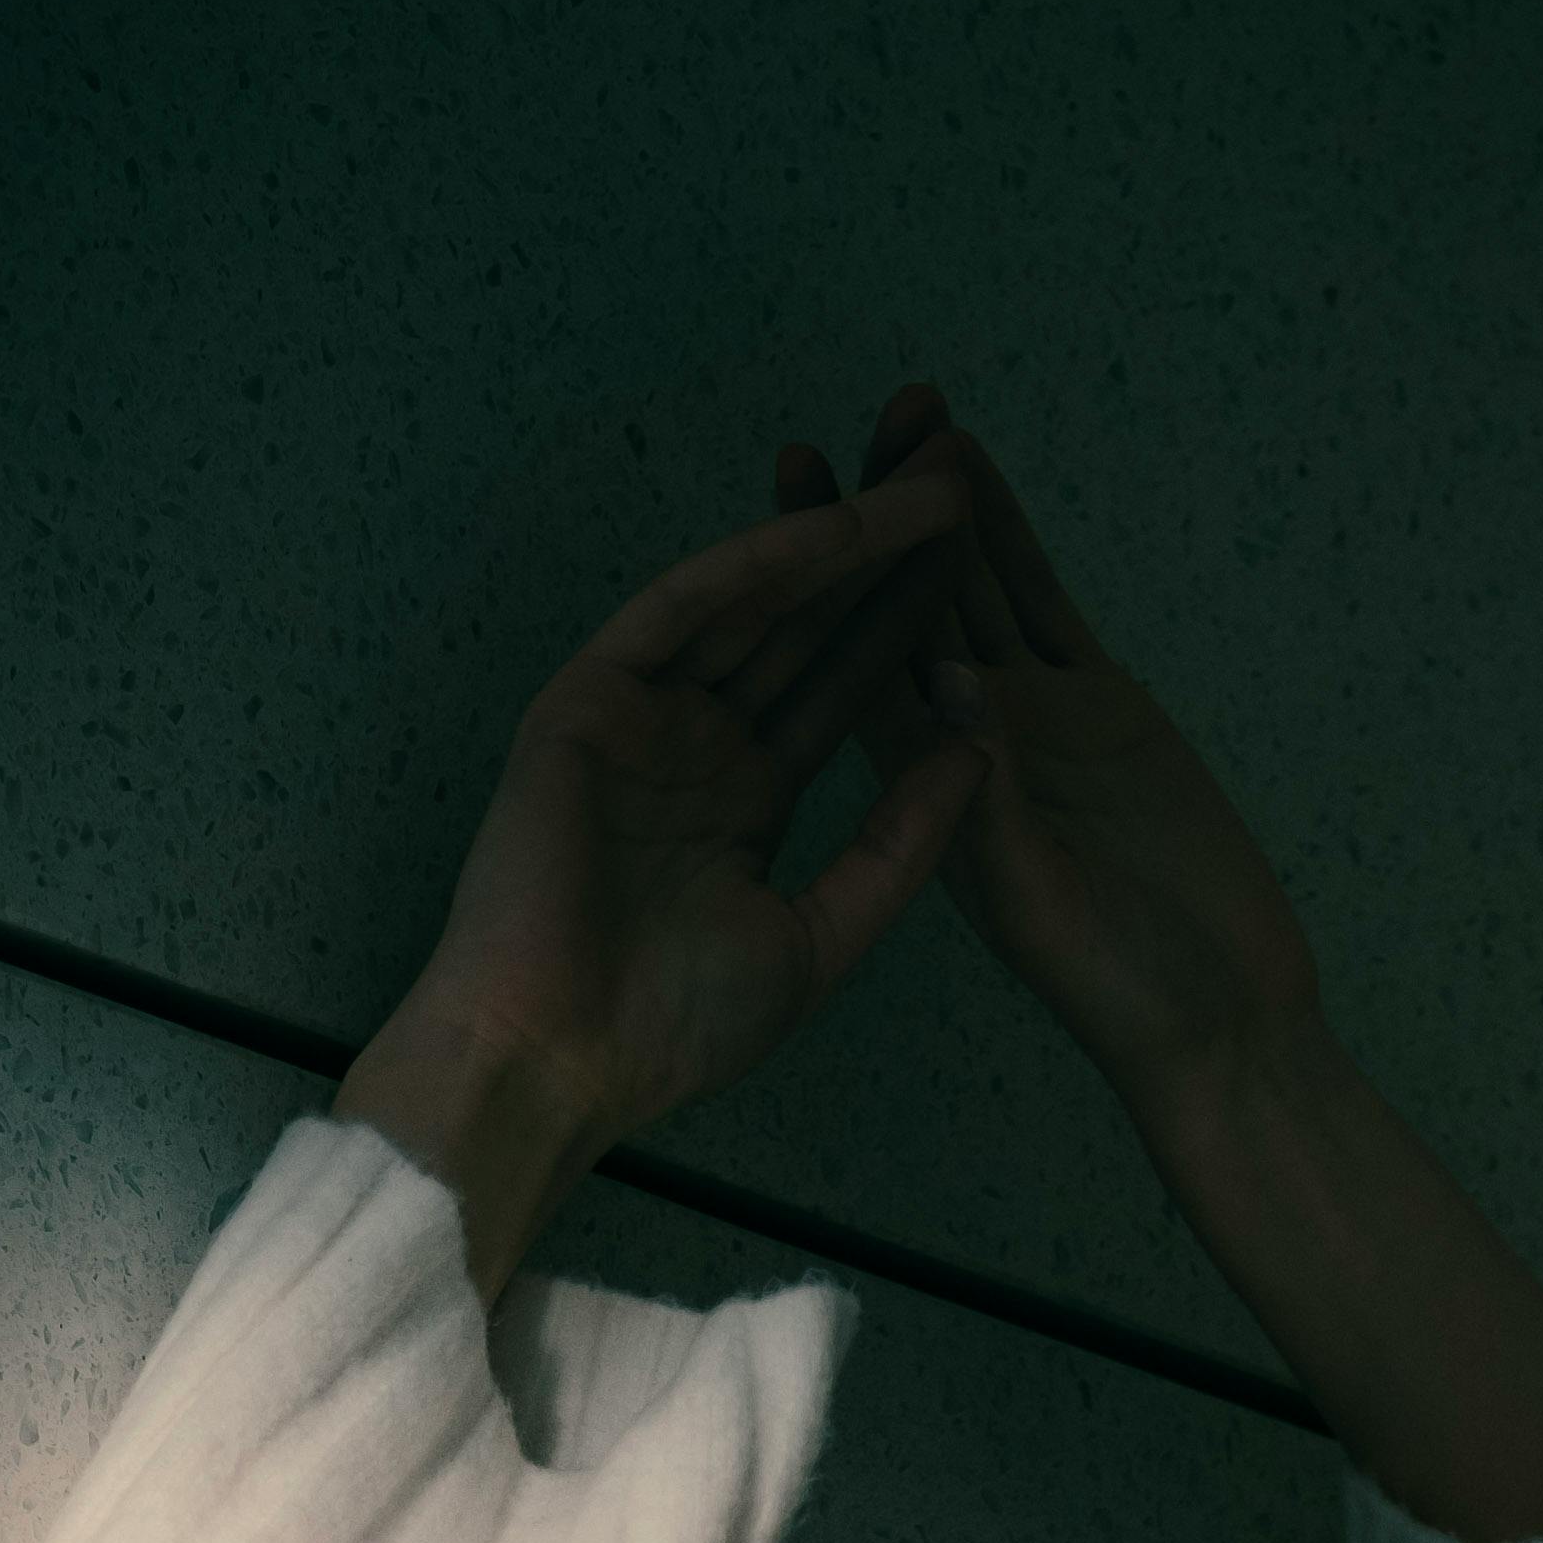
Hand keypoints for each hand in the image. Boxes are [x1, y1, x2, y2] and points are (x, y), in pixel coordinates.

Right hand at [337, 473, 980, 1294]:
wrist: (560, 1061)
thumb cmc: (674, 1028)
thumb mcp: (821, 933)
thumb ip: (898, 846)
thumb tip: (977, 754)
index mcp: (747, 798)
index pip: (843, 689)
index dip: (910, 627)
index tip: (982, 571)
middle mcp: (698, 742)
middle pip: (808, 627)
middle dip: (886, 558)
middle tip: (965, 482)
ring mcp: (643, 714)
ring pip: (757, 602)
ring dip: (842, 538)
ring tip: (927, 484)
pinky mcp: (590, 698)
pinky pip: (683, 610)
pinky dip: (755, 566)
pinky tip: (831, 531)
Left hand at [776, 389, 1323, 1138]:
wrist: (1222, 1021)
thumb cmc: (1124, 997)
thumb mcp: (1044, 908)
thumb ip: (997, 801)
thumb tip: (952, 681)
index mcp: (928, 803)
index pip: (853, 672)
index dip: (817, 587)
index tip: (787, 498)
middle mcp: (968, 751)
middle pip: (899, 614)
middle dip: (869, 524)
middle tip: (837, 428)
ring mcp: (1036, 723)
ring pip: (969, 591)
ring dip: (937, 508)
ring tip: (912, 415)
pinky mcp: (1103, 711)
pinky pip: (1041, 605)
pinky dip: (1009, 540)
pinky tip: (978, 475)